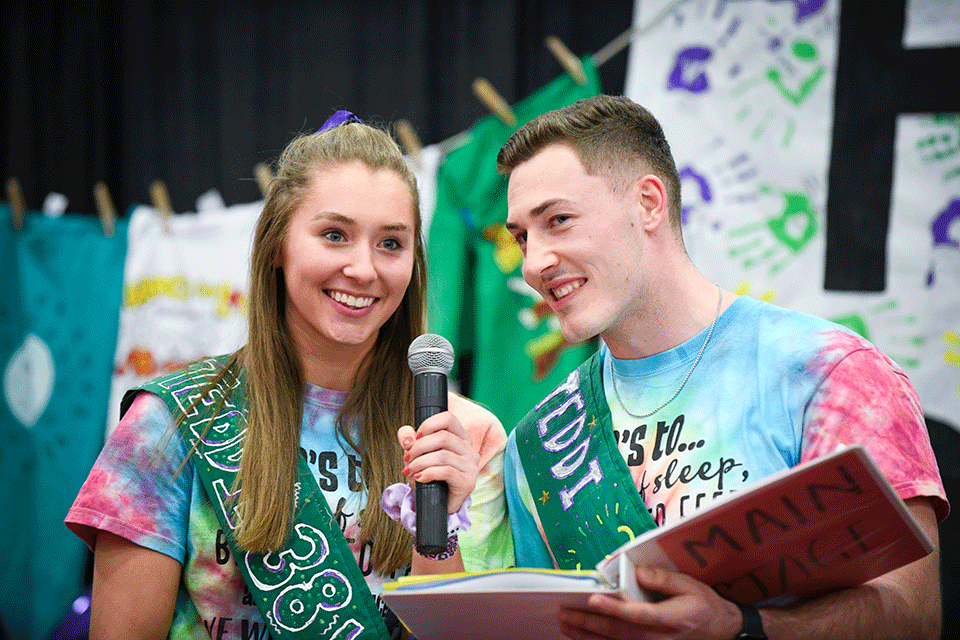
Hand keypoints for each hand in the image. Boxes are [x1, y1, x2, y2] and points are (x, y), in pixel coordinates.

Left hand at [396, 411, 478, 513]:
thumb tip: (406, 435)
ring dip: (420, 462)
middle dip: (419, 447)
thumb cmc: (428, 477)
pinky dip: (428, 473)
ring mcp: (471, 466)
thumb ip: (409, 440)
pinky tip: (420, 478)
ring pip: (442, 455)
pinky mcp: (468, 482)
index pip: (448, 418)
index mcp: (460, 438)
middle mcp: (469, 449)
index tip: (414, 438)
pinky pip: (446, 471)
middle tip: (407, 458)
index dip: (428, 426)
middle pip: (443, 437)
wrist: (433, 504)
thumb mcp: (415, 455)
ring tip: (410, 470)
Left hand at [557, 565, 741, 639]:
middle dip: (588, 623)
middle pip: (617, 632)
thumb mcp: (689, 586)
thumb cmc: (703, 606)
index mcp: (667, 619)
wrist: (721, 631)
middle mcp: (656, 637)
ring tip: (566, 626)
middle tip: (565, 614)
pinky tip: (583, 638)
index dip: (613, 608)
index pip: (635, 614)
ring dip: (587, 636)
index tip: (593, 599)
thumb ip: (663, 579)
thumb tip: (639, 572)